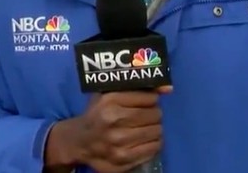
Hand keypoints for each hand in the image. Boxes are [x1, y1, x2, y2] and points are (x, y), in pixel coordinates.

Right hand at [45, 86, 171, 172]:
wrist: (79, 142)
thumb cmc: (97, 114)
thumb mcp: (110, 94)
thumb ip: (138, 88)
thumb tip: (168, 88)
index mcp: (110, 101)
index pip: (149, 98)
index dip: (150, 100)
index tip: (146, 103)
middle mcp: (114, 120)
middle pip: (155, 115)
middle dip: (153, 115)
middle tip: (146, 117)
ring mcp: (118, 142)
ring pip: (157, 131)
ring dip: (154, 129)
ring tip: (145, 128)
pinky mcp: (123, 159)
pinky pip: (154, 148)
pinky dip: (153, 143)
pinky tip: (144, 140)